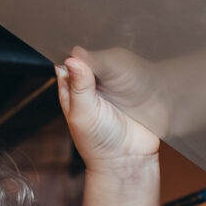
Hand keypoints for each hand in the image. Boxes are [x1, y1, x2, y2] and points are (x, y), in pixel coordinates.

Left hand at [55, 48, 158, 179]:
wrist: (128, 162)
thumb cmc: (98, 144)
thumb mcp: (83, 115)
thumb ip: (78, 87)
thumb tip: (73, 59)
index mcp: (73, 88)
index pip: (69, 61)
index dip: (74, 51)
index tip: (82, 43)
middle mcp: (92, 84)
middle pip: (93, 57)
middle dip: (98, 51)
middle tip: (104, 47)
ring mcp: (114, 86)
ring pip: (113, 62)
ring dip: (117, 59)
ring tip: (121, 60)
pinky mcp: (133, 90)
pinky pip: (133, 72)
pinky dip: (134, 68)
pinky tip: (135, 68)